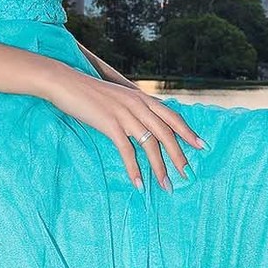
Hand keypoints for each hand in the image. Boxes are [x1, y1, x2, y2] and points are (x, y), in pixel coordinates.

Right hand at [43, 69, 207, 189]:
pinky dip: (134, 169)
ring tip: (166, 185)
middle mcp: (138, 104)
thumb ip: (133, 108)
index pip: (172, 116)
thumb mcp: (117, 97)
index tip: (201, 146)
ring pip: (150, 144)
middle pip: (166, 133)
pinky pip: (127, 150)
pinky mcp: (110, 124)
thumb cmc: (89, 93)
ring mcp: (125, 114)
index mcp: (141, 98)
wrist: (66, 82)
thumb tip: (143, 124)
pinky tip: (139, 183)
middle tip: (187, 175)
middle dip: (179, 156)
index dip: (188, 132)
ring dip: (159, 167)